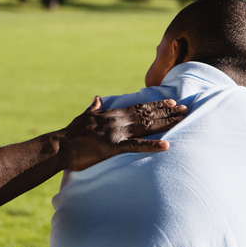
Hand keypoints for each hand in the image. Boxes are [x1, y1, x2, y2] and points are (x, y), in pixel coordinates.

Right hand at [60, 96, 186, 171]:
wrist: (60, 146)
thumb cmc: (70, 135)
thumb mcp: (82, 117)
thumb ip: (93, 109)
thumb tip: (97, 99)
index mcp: (111, 114)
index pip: (138, 107)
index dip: (156, 105)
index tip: (172, 103)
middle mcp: (117, 120)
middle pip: (147, 114)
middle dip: (167, 112)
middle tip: (185, 110)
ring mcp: (116, 133)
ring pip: (146, 126)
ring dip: (166, 123)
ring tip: (182, 121)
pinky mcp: (113, 147)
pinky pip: (136, 146)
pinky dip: (152, 145)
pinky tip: (166, 145)